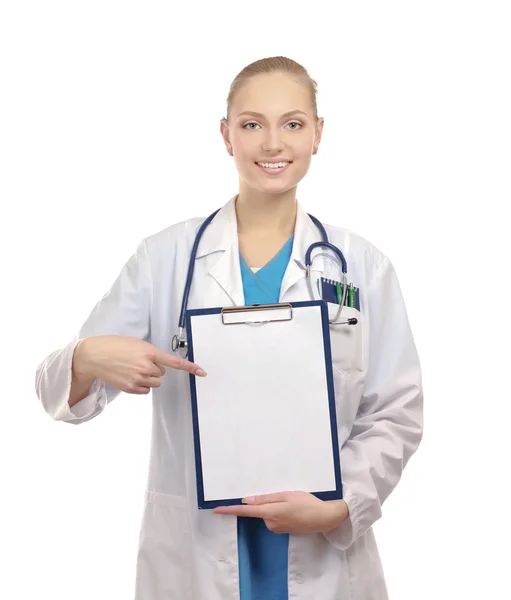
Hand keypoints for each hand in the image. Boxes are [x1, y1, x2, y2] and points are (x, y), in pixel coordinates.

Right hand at [74, 335, 206, 393]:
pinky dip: (142, 385)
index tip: (202, 372)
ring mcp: (138, 378)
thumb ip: (151, 353)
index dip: (189, 367)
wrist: (94, 356)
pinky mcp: (131, 388)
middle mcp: (145, 366)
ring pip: (156, 382)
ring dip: (149, 377)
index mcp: (149, 352)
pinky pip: (146, 390)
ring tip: (133, 369)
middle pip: (162, 373)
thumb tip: (160, 364)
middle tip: (139, 362)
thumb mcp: (136, 343)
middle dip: (155, 368)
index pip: (173, 362)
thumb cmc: (115, 346)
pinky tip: (130, 377)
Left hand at [212, 491, 348, 533]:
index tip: (216, 509)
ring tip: (292, 499)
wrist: (324, 518)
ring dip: (274, 505)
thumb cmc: (307, 503)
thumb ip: (265, 499)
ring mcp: (277, 528)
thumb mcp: (286, 495)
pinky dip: (279, 510)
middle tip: (282, 493)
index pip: (244, 512)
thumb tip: (246, 502)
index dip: (229, 510)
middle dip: (264, 501)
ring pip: (267, 512)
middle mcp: (270, 523)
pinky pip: (274, 517)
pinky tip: (293, 507)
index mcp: (269, 513)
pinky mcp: (283, 529)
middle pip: (259, 509)